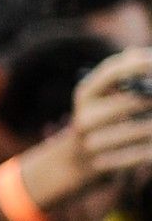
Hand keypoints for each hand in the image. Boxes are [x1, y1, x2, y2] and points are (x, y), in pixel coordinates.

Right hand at [66, 48, 151, 184]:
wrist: (76, 161)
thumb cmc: (102, 119)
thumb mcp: (104, 95)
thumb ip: (123, 75)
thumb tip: (139, 55)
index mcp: (85, 94)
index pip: (114, 72)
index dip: (141, 64)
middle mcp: (84, 117)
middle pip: (132, 101)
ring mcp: (91, 143)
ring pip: (141, 129)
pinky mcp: (101, 165)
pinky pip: (140, 154)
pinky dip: (151, 149)